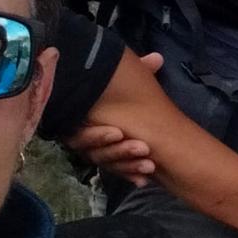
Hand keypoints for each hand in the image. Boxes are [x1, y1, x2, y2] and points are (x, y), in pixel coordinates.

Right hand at [64, 53, 168, 187]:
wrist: (149, 118)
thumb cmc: (131, 91)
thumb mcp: (135, 78)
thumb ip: (141, 69)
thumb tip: (157, 59)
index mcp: (85, 116)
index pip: (80, 134)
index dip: (99, 135)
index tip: (120, 132)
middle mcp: (86, 136)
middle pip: (94, 152)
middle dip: (119, 151)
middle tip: (142, 146)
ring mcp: (99, 151)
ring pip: (106, 163)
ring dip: (128, 163)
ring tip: (150, 161)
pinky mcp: (113, 163)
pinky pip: (118, 173)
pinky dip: (131, 174)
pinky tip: (144, 178)